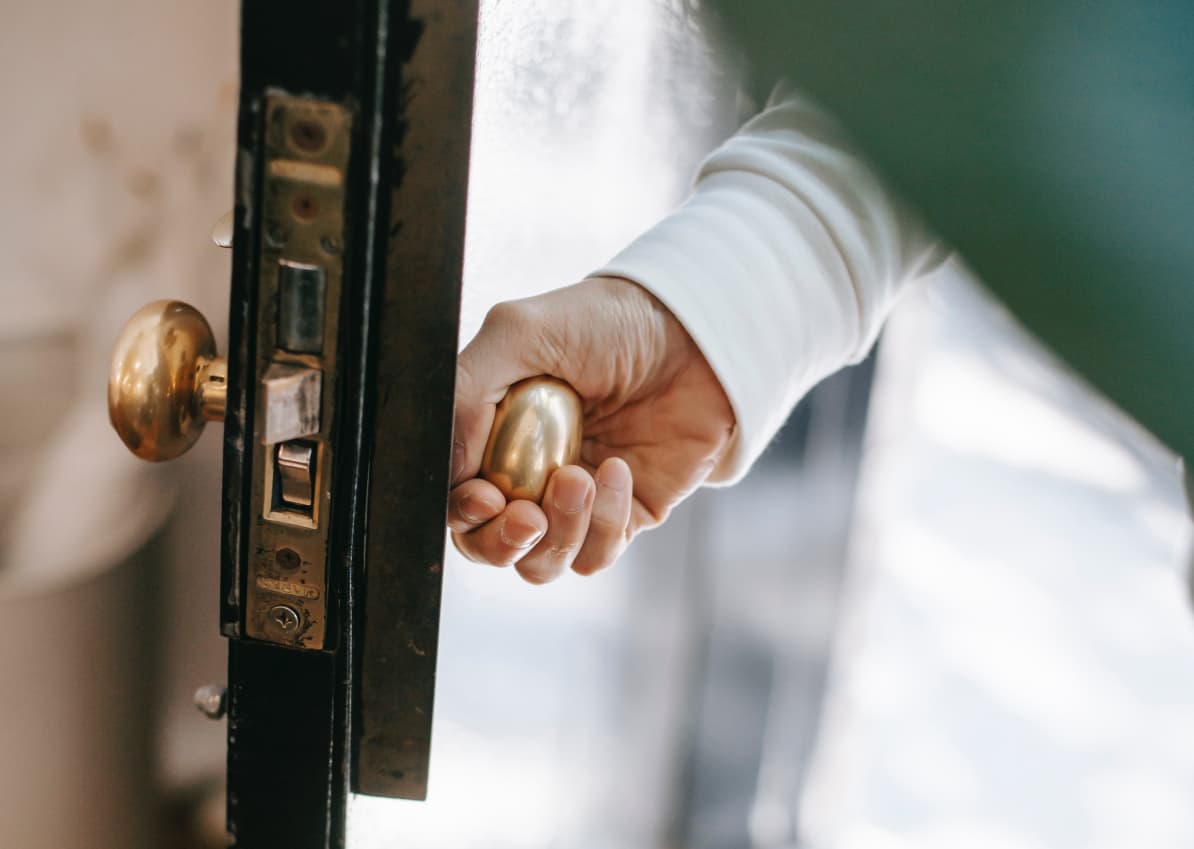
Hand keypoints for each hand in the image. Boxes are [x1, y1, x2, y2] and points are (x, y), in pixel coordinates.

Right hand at [449, 276, 734, 582]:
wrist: (693, 333)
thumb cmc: (604, 322)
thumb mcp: (521, 333)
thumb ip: (468, 391)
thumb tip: (447, 464)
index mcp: (490, 437)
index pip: (455, 499)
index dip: (462, 513)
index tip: (485, 496)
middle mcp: (525, 476)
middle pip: (488, 546)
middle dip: (500, 543)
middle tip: (526, 515)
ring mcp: (574, 502)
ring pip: (541, 563)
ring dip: (557, 532)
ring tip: (579, 478)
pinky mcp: (623, 517)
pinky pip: (597, 555)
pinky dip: (603, 523)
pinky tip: (617, 469)